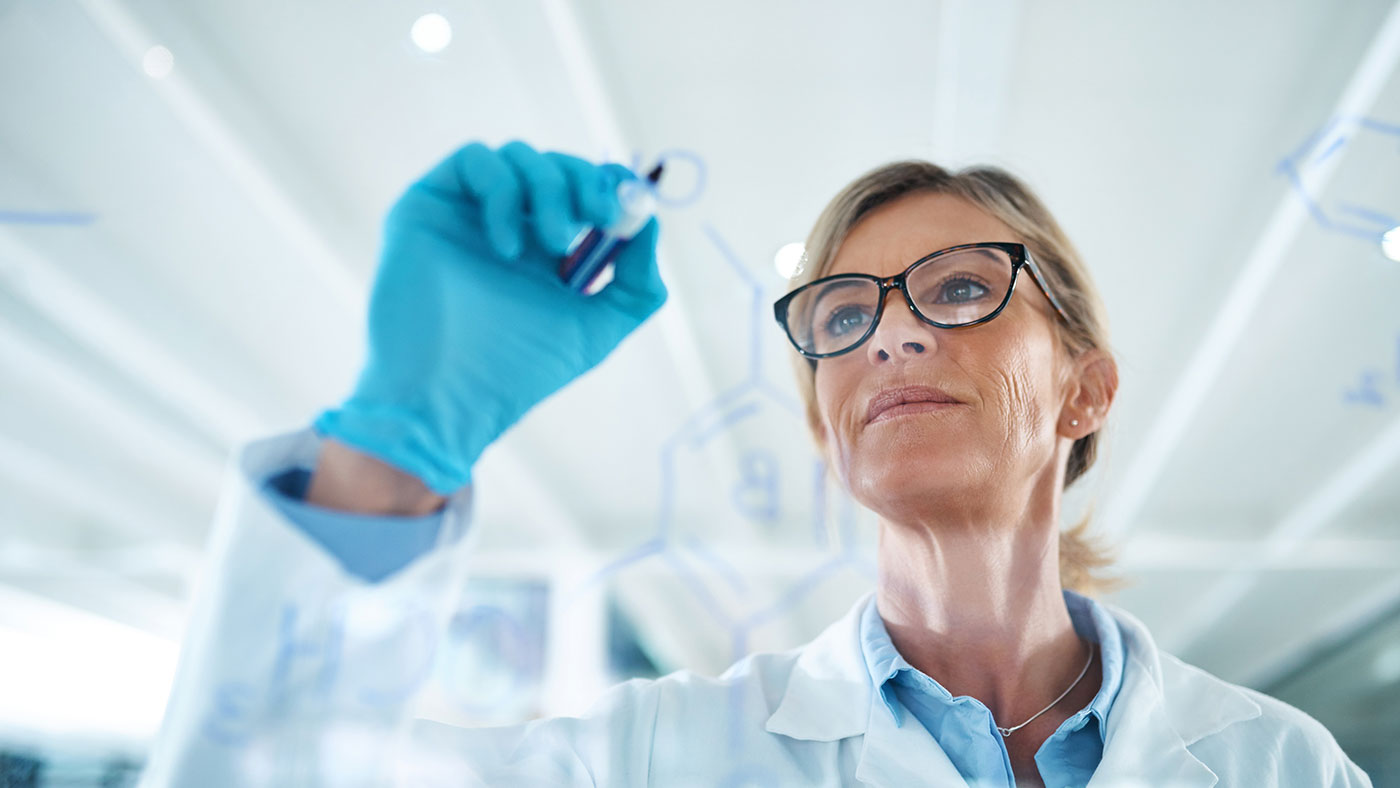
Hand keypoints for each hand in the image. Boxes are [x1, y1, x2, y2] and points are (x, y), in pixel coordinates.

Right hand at [313, 141, 666, 494]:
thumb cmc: (516, 372)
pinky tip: (508, 248)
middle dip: (586, 183)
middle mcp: (505, 226)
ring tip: (554, 244)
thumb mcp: (598, 330)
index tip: (632, 206)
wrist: (447, 397)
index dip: (611, 187)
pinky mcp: (427, 204)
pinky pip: (473, 160)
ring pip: (518, 156)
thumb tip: (650, 223)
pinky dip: (503, 192)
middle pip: (555, 166)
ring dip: (549, 189)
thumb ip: (636, 284)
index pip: (583, 191)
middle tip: (601, 217)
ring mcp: (465, 213)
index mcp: (543, 251)